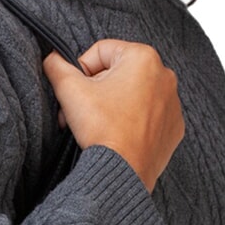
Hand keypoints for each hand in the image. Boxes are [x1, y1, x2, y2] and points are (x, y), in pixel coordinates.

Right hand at [41, 39, 184, 193]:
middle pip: (118, 73)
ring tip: (100, 125)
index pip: (100, 52)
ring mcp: (173, 103)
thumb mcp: (70, 91)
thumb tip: (51, 58)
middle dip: (97, 90)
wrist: (123, 173)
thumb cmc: (103, 130)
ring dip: (114, 105)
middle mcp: (165, 76)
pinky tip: (120, 134)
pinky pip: (149, 116)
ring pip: (134, 94)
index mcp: (143, 57)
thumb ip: (57, 67)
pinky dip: (134, 122)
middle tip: (83, 112)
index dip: (81, 71)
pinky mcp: (173, 127)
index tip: (77, 92)